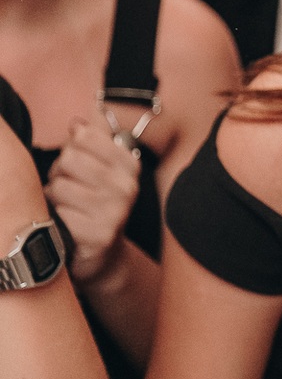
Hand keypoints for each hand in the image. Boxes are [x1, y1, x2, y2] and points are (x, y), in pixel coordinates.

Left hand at [43, 119, 140, 284]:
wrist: (103, 255)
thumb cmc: (95, 205)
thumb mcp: (100, 170)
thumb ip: (90, 142)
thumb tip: (78, 123)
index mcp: (129, 164)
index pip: (85, 136)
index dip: (71, 148)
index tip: (78, 163)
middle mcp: (127, 186)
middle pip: (69, 159)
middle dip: (59, 173)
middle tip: (68, 188)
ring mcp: (115, 211)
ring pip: (59, 187)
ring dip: (54, 198)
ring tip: (67, 207)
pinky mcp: (99, 235)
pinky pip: (58, 214)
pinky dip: (55, 219)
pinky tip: (67, 224)